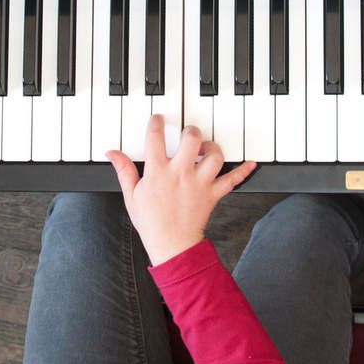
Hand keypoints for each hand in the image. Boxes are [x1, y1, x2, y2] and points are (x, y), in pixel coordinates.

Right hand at [106, 115, 256, 264]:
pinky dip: (243, 171)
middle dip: (191, 130)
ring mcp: (199, 183)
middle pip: (192, 140)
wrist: (171, 244)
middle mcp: (180, 174)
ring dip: (213, 148)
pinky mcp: (213, 194)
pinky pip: (233, 180)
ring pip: (214, 156)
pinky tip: (251, 163)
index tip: (158, 119)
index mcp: (158, 172)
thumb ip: (124, 171)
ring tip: (207, 149)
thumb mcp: (131, 195)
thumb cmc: (151, 222)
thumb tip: (112, 153)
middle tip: (189, 132)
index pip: (156, 138)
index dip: (156, 123)